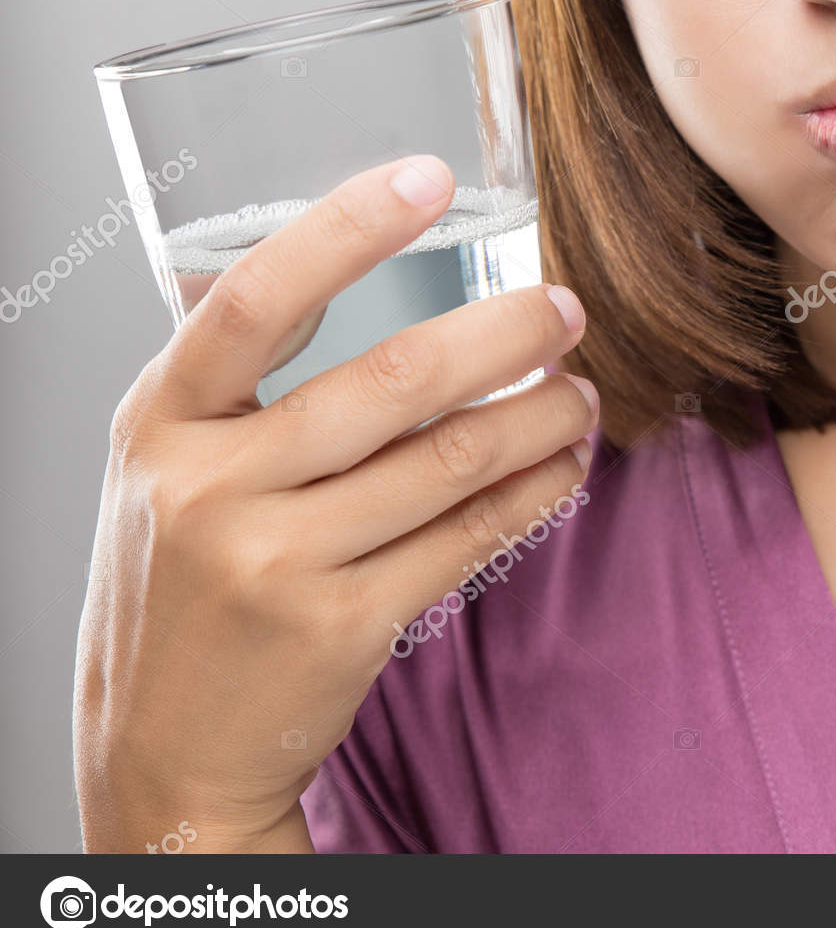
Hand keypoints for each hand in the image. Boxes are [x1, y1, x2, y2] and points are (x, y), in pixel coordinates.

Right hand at [74, 155, 596, 851]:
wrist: (163, 750)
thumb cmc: (181, 585)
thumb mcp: (169, 469)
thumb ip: (236, 386)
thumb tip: (353, 273)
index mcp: (160, 422)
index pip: (252, 298)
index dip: (346, 228)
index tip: (431, 177)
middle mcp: (210, 486)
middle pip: (391, 380)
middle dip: (504, 333)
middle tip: (566, 309)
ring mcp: (276, 562)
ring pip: (450, 461)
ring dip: (540, 415)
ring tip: (582, 393)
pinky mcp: (342, 625)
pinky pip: (468, 537)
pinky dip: (533, 493)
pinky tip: (564, 467)